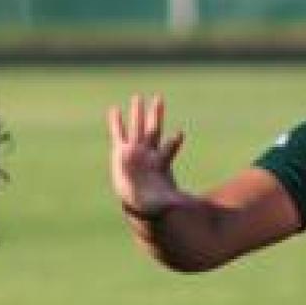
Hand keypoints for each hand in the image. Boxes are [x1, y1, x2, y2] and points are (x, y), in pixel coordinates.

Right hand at [106, 94, 187, 217]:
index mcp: (160, 162)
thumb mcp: (165, 201)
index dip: (173, 142)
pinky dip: (116, 122)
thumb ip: (176, 202)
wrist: (138, 200)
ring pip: (136, 128)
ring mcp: (134, 150)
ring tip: (137, 97)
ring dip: (137, 113)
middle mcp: (148, 153)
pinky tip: (114, 110)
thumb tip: (191, 207)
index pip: (169, 149)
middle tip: (159, 98)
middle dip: (155, 115)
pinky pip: (118, 134)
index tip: (180, 133)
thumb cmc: (154, 199)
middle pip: (153, 130)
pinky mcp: (120, 152)